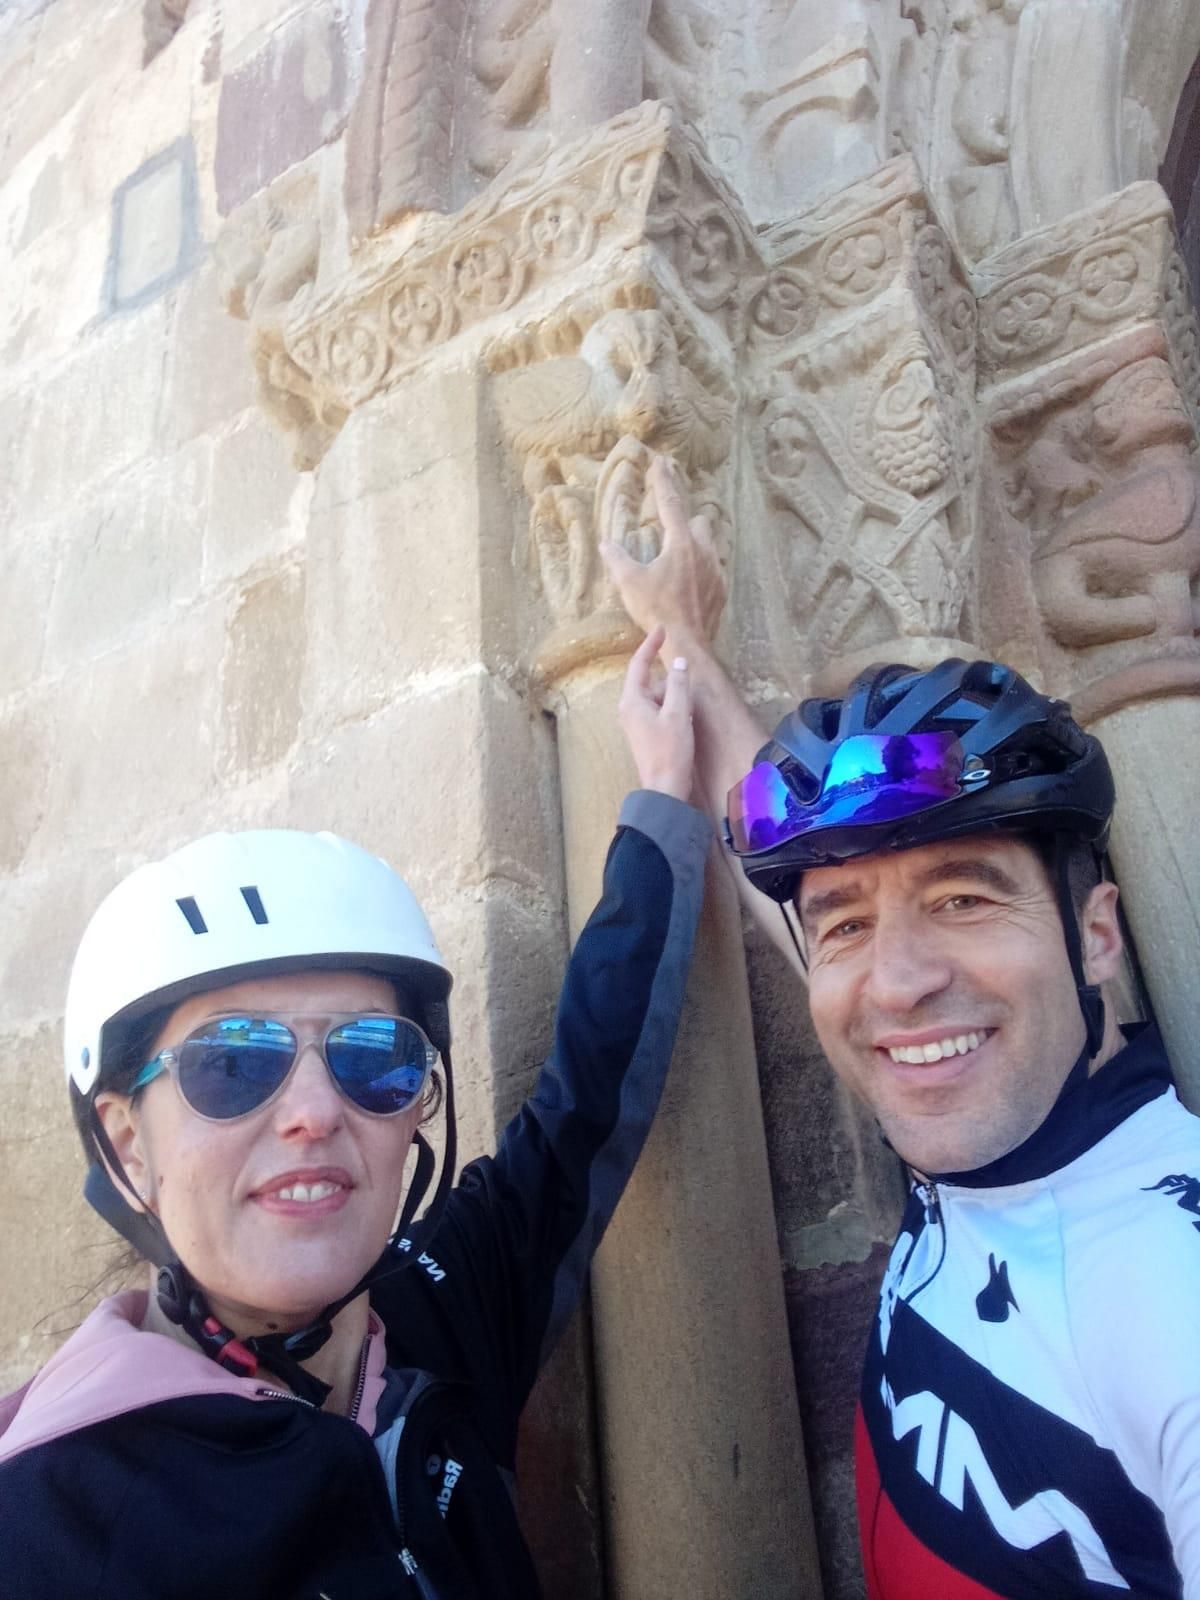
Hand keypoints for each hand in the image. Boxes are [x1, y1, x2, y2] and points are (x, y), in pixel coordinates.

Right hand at [601, 456, 725, 656]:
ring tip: (681, 554)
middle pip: (699, 520)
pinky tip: (690, 580)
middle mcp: (702, 550)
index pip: (670, 502)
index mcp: (680, 542)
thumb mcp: (629, 583)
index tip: (660, 461)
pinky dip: (702, 567)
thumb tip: (606, 543)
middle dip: (687, 519)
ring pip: (710, 543)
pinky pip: (713, 567)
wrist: (687, 642)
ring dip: (697, 542)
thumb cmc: (657, 611)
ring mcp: (715, 569)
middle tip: (672, 525)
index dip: (663, 480)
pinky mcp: (721, 588)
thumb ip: (617, 559)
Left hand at [618, 625, 693, 801]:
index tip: (662, 629)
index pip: (639, 664)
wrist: (664, 789)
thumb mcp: (678, 713)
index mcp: (632, 701)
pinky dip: (673, 712)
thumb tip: (678, 663)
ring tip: (688, 720)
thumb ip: (678, 684)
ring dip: (675, 701)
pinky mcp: (645, 734)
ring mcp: (636, 723)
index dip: (650, 645)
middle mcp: (629, 709)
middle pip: (651, 683)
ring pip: (658, 699)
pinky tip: (685, 725)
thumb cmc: (670, 752)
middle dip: (672, 685)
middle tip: (688, 702)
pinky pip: (660, 712)